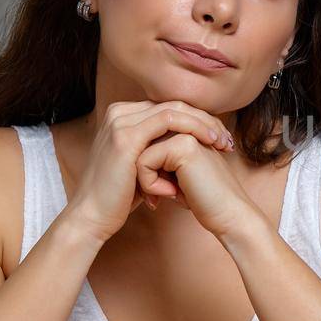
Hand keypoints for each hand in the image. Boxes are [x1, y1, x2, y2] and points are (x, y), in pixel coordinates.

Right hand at [60, 101, 234, 242]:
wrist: (93, 216)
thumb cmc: (120, 196)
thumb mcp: (143, 165)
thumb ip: (159, 149)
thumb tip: (190, 144)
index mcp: (123, 116)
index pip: (170, 108)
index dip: (198, 120)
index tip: (220, 138)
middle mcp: (119, 113)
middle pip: (175, 105)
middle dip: (206, 120)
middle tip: (227, 139)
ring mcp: (120, 122)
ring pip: (175, 109)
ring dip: (204, 124)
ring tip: (222, 142)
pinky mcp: (126, 137)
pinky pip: (169, 121)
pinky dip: (193, 129)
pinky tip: (208, 143)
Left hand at [134, 128, 267, 240]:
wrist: (227, 214)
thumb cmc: (202, 198)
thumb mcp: (173, 173)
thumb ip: (157, 157)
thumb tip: (128, 155)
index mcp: (185, 129)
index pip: (145, 143)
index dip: (146, 169)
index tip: (164, 190)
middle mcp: (185, 126)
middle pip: (139, 146)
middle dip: (144, 174)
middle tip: (161, 196)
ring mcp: (185, 132)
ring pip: (139, 153)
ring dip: (147, 180)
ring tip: (168, 195)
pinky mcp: (182, 145)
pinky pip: (143, 162)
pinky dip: (151, 184)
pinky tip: (172, 194)